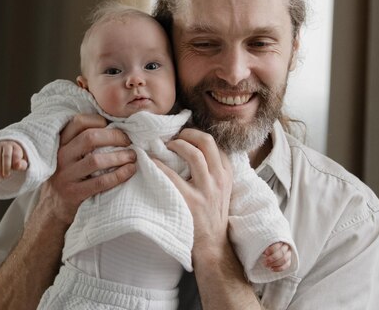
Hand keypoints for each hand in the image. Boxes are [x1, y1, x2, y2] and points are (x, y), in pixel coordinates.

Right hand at [0, 140, 27, 177]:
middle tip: (7, 175)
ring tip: (2, 176)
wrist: (4, 153)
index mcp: (16, 147)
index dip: (16, 162)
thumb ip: (22, 164)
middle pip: (6, 155)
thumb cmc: (15, 160)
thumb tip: (18, 165)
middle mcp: (6, 145)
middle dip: (6, 166)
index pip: (16, 154)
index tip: (16, 168)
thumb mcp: (21, 162)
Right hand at [40, 113, 136, 224]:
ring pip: (96, 160)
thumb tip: (116, 126)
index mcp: (61, 142)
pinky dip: (118, 175)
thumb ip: (84, 140)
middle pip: (90, 138)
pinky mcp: (74, 193)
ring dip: (119, 156)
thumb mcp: (70, 154)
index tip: (114, 126)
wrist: (53, 205)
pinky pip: (100, 182)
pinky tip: (130, 171)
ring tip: (132, 156)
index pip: (78, 122)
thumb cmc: (70, 174)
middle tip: (129, 141)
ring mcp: (66, 175)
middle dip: (115, 137)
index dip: (99, 121)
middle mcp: (61, 156)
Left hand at [154, 128, 233, 253]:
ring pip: (193, 153)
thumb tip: (195, 151)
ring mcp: (206, 190)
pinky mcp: (190, 201)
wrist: (212, 244)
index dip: (197, 135)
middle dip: (188, 134)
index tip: (185, 135)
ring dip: (176, 145)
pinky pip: (171, 175)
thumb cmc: (212, 215)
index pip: (215, 145)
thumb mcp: (222, 190)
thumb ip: (215, 172)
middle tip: (174, 137)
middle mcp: (219, 179)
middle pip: (206, 142)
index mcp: (227, 175)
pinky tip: (151, 162)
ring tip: (164, 147)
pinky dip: (159, 165)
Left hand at [263, 242, 291, 271]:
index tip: (265, 253)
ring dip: (275, 264)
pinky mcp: (289, 259)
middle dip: (272, 259)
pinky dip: (279, 268)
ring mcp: (288, 253)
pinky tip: (272, 269)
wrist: (271, 246)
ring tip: (266, 265)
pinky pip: (287, 265)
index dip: (271, 250)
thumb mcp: (264, 242)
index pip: (278, 245)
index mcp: (280, 239)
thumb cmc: (267, 243)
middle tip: (265, 262)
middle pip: (282, 253)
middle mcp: (286, 246)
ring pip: (284, 260)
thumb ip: (265, 246)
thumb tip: (264, 253)